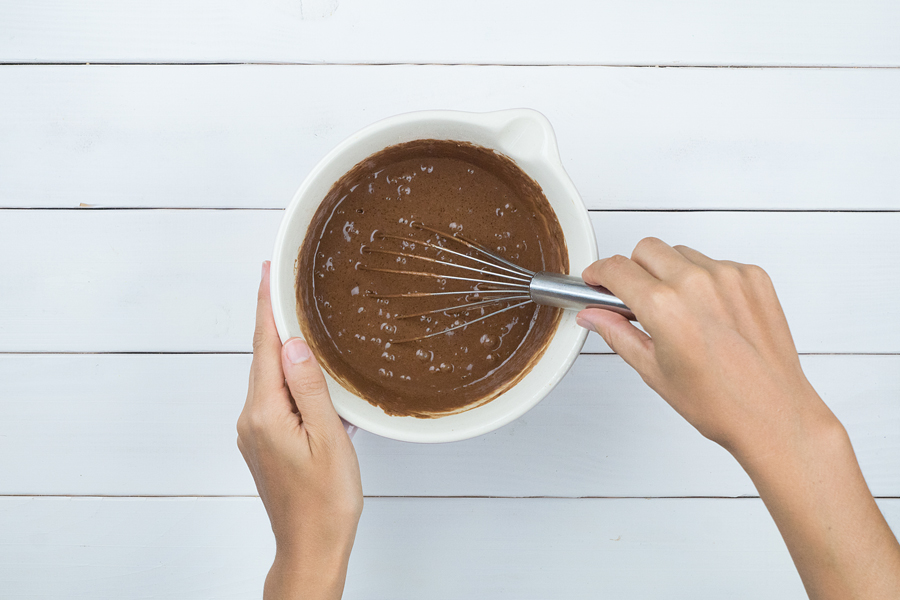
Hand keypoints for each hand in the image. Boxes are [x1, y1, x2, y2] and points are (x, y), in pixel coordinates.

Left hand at [238, 261, 362, 599]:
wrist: (311, 546)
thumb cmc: (326, 501)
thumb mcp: (327, 438)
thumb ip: (309, 388)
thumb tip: (295, 344)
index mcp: (266, 413)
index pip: (265, 346)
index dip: (267, 306)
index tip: (267, 271)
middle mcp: (252, 418)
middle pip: (263, 357)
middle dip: (274, 319)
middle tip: (285, 283)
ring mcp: (255, 432)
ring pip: (269, 376)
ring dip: (283, 347)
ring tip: (299, 318)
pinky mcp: (264, 442)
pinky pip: (274, 396)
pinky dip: (288, 376)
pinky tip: (306, 371)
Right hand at [576, 238, 899, 599]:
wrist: (773, 414)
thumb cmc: (720, 403)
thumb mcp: (653, 371)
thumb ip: (617, 333)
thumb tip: (593, 315)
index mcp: (664, 307)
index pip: (616, 268)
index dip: (599, 273)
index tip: (597, 280)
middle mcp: (696, 283)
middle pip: (646, 249)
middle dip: (633, 269)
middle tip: (635, 299)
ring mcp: (729, 276)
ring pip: (681, 253)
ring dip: (670, 272)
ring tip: (679, 311)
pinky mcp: (753, 277)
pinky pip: (715, 263)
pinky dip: (705, 279)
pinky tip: (709, 312)